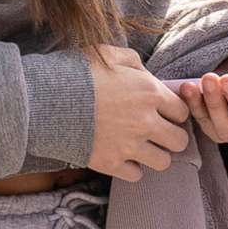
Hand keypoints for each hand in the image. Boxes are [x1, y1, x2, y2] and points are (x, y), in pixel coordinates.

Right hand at [85, 45, 191, 182]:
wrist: (45, 98)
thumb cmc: (76, 72)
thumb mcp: (107, 54)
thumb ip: (133, 62)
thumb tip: (145, 74)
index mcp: (150, 92)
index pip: (182, 111)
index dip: (172, 111)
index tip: (160, 111)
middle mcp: (146, 121)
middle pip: (180, 141)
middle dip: (170, 136)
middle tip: (155, 131)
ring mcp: (130, 145)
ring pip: (163, 162)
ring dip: (154, 154)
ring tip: (139, 146)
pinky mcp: (111, 163)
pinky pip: (136, 175)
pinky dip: (131, 167)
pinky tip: (121, 155)